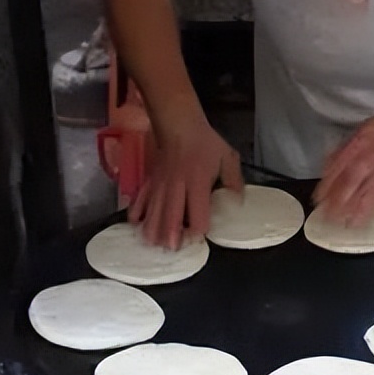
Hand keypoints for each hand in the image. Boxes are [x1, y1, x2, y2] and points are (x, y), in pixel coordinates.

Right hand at [127, 118, 242, 247]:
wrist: (179, 125)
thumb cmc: (206, 143)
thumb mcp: (228, 157)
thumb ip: (234, 181)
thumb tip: (237, 203)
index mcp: (197, 182)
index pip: (196, 213)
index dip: (197, 229)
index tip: (199, 235)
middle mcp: (177, 187)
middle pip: (170, 217)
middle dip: (170, 236)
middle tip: (171, 249)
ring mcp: (160, 185)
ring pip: (152, 213)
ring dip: (152, 231)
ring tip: (154, 245)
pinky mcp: (149, 182)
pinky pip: (139, 200)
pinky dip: (136, 214)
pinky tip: (137, 226)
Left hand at [314, 103, 373, 224]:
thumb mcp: (365, 129)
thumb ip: (347, 147)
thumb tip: (330, 163)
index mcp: (358, 145)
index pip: (335, 170)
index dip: (325, 187)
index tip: (318, 200)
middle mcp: (370, 157)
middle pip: (348, 184)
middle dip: (336, 204)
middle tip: (328, 218)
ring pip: (367, 193)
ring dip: (355, 210)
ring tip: (348, 223)